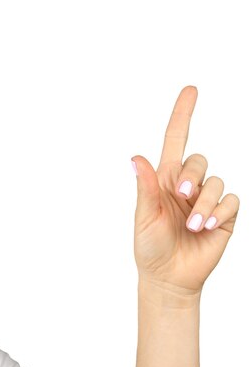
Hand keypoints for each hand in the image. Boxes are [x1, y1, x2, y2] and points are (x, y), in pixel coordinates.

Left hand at [132, 86, 239, 295]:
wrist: (168, 277)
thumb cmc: (150, 247)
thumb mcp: (144, 217)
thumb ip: (146, 188)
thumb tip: (135, 158)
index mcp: (164, 181)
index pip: (175, 141)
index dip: (183, 115)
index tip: (191, 90)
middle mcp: (186, 186)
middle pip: (199, 159)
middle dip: (192, 176)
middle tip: (181, 197)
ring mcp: (205, 200)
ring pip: (216, 181)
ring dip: (204, 204)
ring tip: (192, 226)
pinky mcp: (223, 216)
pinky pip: (230, 200)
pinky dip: (219, 212)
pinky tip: (207, 228)